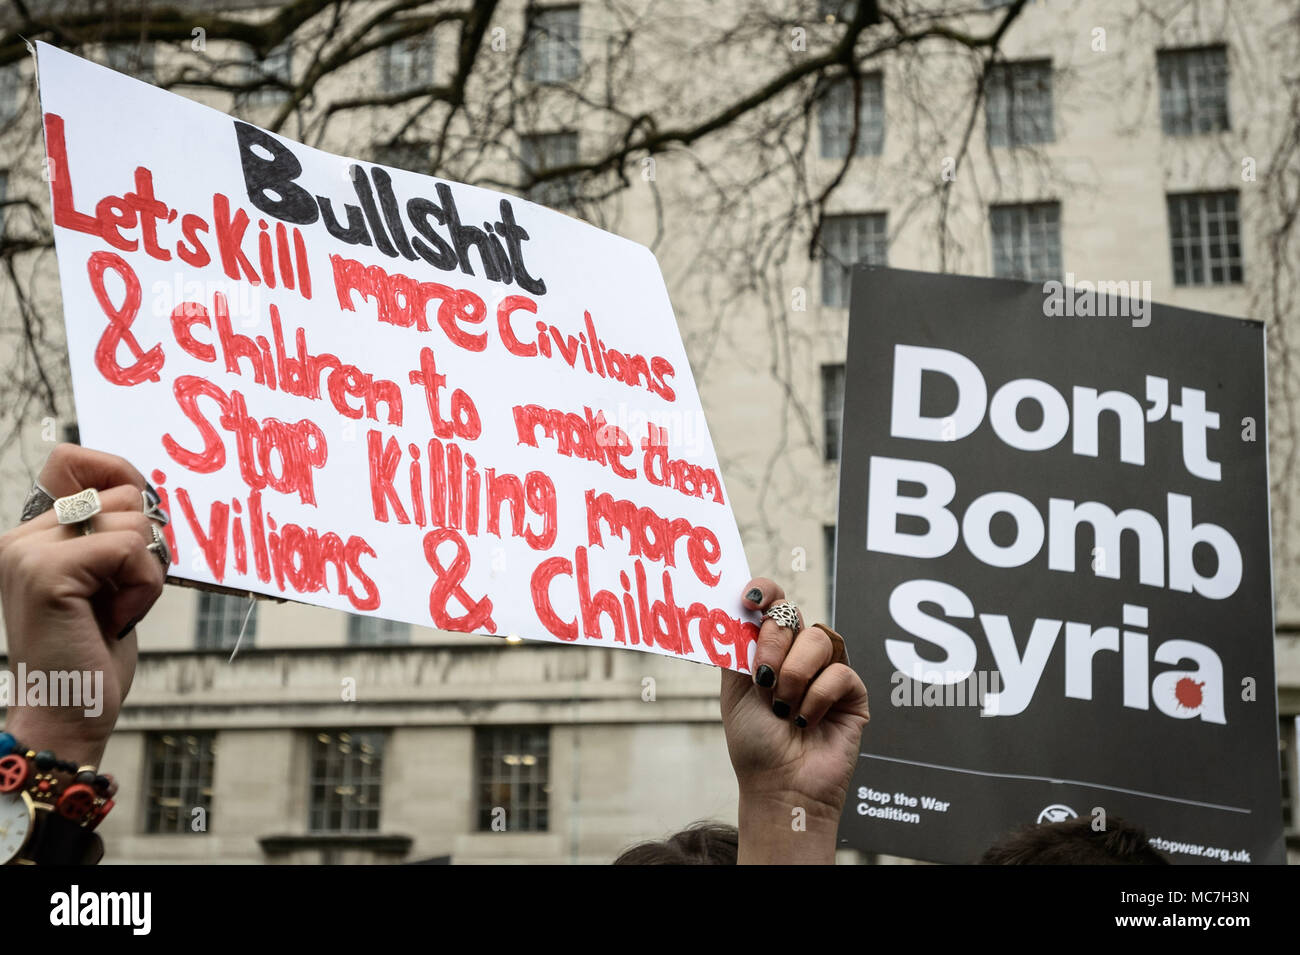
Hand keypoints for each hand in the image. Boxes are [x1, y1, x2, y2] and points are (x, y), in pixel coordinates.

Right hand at [0, 444, 164, 766]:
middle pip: (122, 491)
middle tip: (122, 594)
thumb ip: (110, 532)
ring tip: (116, 609)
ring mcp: (29, 552)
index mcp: (32, 534)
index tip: (134, 529)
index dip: (119, 477)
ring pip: (132, 520)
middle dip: (145, 545)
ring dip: (147, 572)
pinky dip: (143, 586)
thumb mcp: (107, 578)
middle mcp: (22, 536)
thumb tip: (140, 488)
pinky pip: (131, 548)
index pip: (75, 459)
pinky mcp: (48, 572)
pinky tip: (117, 617)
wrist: (70, 712)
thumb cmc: (95, 650)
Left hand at [721, 577, 868, 863]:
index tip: (750, 600)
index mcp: (770, 649)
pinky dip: (817, 698)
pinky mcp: (853, 694)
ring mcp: (828, 672)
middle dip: (772, 644)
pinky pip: (839, 673)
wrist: (778, 785)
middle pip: (792, 617)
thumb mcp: (734, 690)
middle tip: (764, 678)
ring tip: (784, 708)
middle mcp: (800, 655)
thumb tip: (735, 609)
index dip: (765, 592)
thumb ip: (737, 648)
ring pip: (818, 639)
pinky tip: (806, 721)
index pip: (774, 604)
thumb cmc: (754, 743)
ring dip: (794, 675)